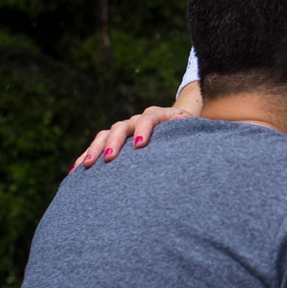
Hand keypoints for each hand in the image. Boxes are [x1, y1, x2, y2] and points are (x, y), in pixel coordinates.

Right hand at [74, 82, 201, 169]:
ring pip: (105, 135)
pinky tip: (75, 172)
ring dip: (95, 149)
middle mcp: (139, 119)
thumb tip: (211, 131)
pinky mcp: (116, 141)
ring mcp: (125, 129)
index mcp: (160, 115)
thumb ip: (197, 133)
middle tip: (111, 158)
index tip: (140, 145)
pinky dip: (86, 157)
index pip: (150, 117)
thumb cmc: (190, 133)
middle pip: (122, 126)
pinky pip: (97, 147)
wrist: (179, 124)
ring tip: (86, 166)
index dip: (144, 128)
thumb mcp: (196, 132)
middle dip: (115, 141)